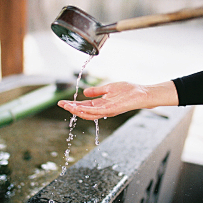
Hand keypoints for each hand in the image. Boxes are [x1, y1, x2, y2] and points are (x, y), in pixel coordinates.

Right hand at [58, 81, 178, 119]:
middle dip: (71, 108)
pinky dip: (87, 110)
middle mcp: (104, 110)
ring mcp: (107, 111)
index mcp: (102, 104)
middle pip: (84, 111)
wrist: (142, 93)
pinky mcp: (112, 110)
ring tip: (66, 106)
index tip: (63, 102)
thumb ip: (97, 91)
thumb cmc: (129, 91)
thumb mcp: (109, 88)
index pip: (85, 106)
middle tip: (60, 104)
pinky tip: (78, 107)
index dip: (74, 105)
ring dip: (76, 110)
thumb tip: (84, 92)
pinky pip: (97, 111)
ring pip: (88, 113)